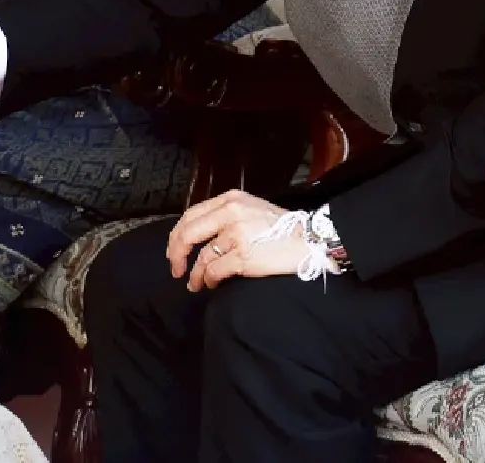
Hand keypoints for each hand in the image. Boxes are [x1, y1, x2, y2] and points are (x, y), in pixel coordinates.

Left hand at [166, 190, 312, 290]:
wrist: (311, 239)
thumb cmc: (283, 228)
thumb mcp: (252, 209)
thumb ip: (227, 215)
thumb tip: (201, 235)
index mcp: (230, 200)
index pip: (191, 215)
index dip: (177, 235)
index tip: (174, 250)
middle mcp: (230, 213)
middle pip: (188, 234)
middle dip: (176, 254)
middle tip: (175, 269)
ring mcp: (236, 235)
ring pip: (201, 257)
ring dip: (194, 274)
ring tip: (194, 284)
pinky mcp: (243, 256)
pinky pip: (214, 271)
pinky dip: (208, 280)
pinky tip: (210, 285)